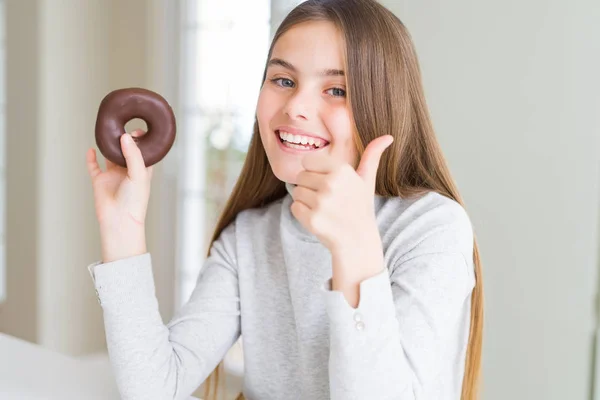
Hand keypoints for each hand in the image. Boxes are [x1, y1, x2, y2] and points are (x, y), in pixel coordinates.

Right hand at [86, 130, 151, 261]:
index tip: (138, 129)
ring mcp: (113, 176)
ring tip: (107, 132)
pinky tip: (91, 149)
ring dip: (108, 146)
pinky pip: (93, 167)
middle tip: (121, 126)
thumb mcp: (138, 174)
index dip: (142, 141)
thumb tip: (125, 136)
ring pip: (110, 157)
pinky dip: (91, 158)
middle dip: (124, 140)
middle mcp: (127, 172)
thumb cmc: (134, 201)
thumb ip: (133, 155)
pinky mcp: (99, 181)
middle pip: (125, 151)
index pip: (143, 152)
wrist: (119, 220)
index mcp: (142, 171)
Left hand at [290, 135, 393, 251]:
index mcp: (341, 170)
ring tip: (324, 209)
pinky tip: (319, 218)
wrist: (357, 241)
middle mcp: (330, 184)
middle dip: (310, 187)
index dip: (315, 173)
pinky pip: (294, 207)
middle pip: (301, 177)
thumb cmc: (360, 207)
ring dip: (306, 201)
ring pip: (296, 192)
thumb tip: (388, 136)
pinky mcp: (312, 219)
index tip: (327, 184)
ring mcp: (321, 203)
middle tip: (327, 200)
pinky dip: (302, 214)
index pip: (308, 161)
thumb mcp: (367, 180)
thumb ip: (372, 156)